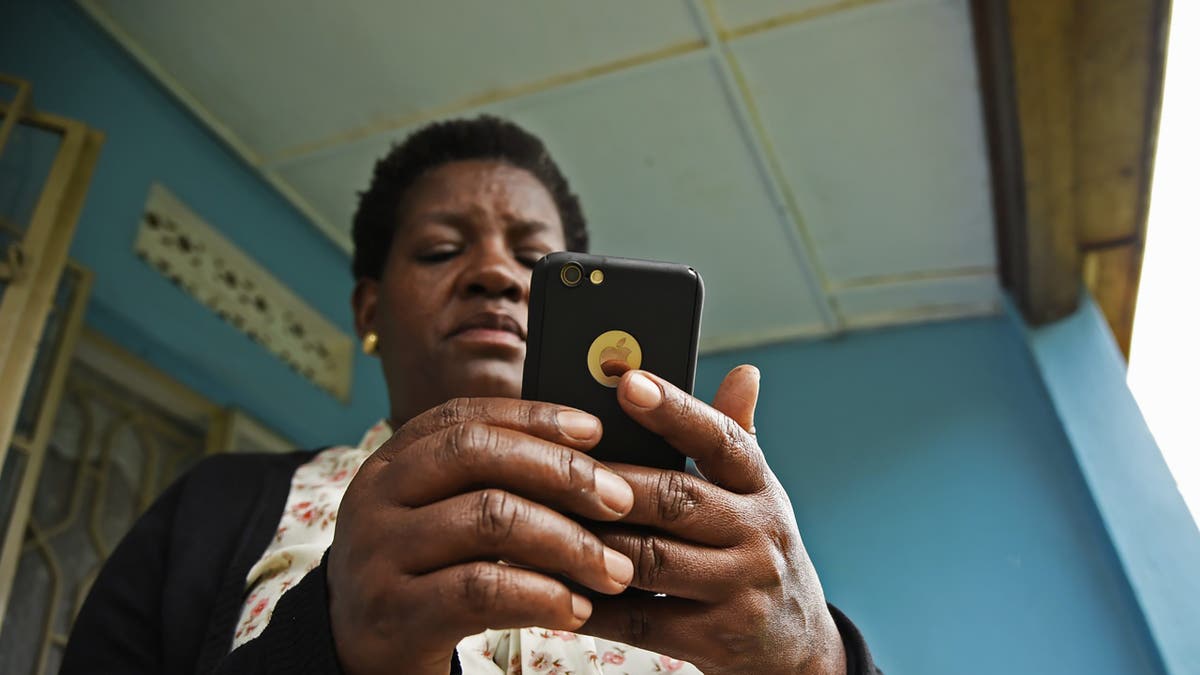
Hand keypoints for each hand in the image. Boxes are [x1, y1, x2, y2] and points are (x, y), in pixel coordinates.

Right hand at [327, 398, 636, 674]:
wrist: (359, 659)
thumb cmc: (422, 579)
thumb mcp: (439, 517)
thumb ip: (492, 480)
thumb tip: (587, 450)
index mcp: (392, 463)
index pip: (465, 416)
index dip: (534, 416)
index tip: (595, 431)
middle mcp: (375, 498)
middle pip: (477, 454)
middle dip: (561, 472)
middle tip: (622, 501)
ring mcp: (378, 555)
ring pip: (489, 519)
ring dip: (569, 543)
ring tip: (615, 570)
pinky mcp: (394, 614)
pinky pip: (483, 589)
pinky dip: (543, 596)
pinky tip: (577, 609)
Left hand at [581, 366, 846, 674]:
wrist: (799, 645)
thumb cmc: (752, 550)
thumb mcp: (754, 494)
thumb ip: (734, 435)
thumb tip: (743, 371)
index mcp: (759, 486)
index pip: (721, 438)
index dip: (674, 409)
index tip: (627, 381)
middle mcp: (758, 533)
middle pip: (674, 498)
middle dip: (609, 482)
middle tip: (551, 462)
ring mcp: (740, 589)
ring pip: (649, 558)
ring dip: (588, 541)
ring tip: (535, 521)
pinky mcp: (717, 639)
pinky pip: (642, 619)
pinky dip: (594, 603)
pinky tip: (553, 587)